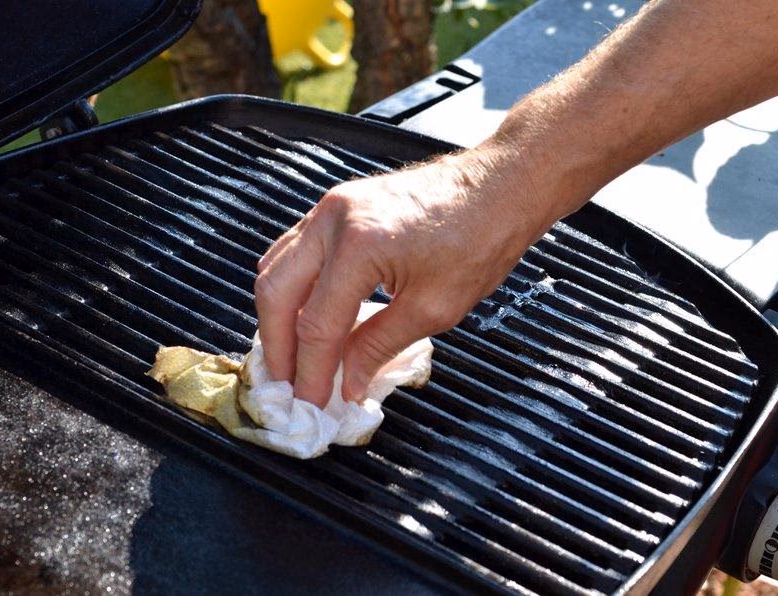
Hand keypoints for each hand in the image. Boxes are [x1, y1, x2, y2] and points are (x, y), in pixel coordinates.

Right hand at [254, 143, 563, 406]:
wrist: (500, 186)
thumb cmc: (480, 238)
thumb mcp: (435, 307)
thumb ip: (379, 346)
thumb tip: (347, 382)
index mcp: (359, 246)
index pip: (317, 324)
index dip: (311, 371)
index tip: (311, 403)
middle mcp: (334, 220)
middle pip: (276, 292)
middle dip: (277, 345)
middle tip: (287, 385)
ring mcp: (332, 207)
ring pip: (277, 267)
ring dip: (279, 316)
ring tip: (291, 357)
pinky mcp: (338, 205)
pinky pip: (295, 250)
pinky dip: (293, 287)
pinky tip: (303, 314)